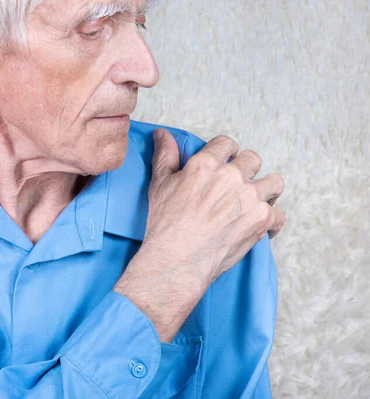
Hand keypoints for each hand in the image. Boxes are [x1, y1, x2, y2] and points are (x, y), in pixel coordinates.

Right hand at [113, 129, 285, 341]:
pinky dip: (271, 221)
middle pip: (252, 159)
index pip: (227, 144)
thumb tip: (163, 134)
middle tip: (236, 185)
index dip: (225, 152)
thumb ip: (165, 155)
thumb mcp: (160, 184)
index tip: (223, 163)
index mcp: (207, 164)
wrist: (178, 259)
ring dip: (266, 190)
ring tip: (254, 202)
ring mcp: (251, 198)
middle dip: (246, 169)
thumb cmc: (165, 224)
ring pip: (274, 183)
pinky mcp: (262, 220)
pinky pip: (279, 215)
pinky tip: (260, 226)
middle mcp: (232, 177)